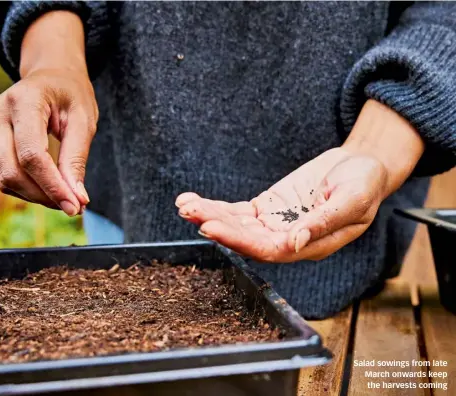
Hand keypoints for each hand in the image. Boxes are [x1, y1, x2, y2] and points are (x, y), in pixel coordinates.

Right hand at [0, 11, 95, 215]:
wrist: (51, 76)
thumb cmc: (71, 94)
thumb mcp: (84, 120)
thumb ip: (77, 158)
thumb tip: (77, 199)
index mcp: (24, 101)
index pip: (31, 155)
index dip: (53, 186)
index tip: (75, 206)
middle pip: (12, 171)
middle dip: (44, 196)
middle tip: (74, 206)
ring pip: (4, 178)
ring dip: (37, 196)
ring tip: (66, 197)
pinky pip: (4, 176)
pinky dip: (28, 189)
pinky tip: (51, 188)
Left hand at [176, 100, 424, 261]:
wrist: (361, 167)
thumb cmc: (365, 185)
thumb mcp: (353, 200)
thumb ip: (324, 223)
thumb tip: (293, 243)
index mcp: (309, 245)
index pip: (269, 250)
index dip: (239, 241)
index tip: (212, 227)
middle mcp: (286, 239)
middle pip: (245, 239)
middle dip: (217, 227)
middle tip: (190, 212)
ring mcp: (274, 224)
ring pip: (237, 225)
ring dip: (210, 216)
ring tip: (185, 205)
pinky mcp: (266, 208)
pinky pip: (237, 211)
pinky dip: (216, 207)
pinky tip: (193, 202)